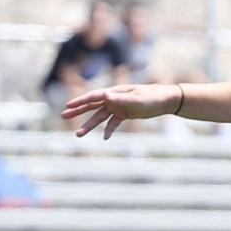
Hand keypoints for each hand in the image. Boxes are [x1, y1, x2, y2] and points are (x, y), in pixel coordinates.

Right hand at [62, 83, 181, 138]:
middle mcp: (114, 99)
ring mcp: (119, 106)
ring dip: (90, 124)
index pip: (94, 96)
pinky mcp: (125, 114)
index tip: (67, 106)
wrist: (167, 100)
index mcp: (115, 92)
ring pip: (101, 116)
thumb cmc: (153, 97)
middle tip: (63, 115)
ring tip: (78, 134)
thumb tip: (105, 94)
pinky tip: (105, 138)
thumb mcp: (137, 99)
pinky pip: (114, 123)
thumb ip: (121, 98)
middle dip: (78, 111)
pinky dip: (109, 130)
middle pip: (92, 105)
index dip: (80, 101)